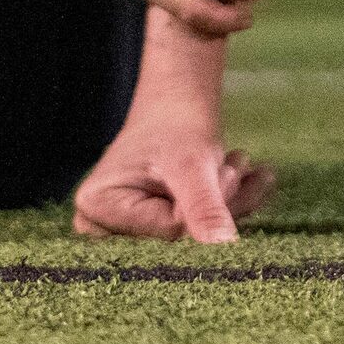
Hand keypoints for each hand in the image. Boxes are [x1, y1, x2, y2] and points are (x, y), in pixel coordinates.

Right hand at [75, 10, 275, 241]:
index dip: (207, 205)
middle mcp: (100, 225)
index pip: (167, 230)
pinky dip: (226, 205)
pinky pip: (195, 230)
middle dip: (221, 206)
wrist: (178, 99)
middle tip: (241, 162)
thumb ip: (203, 204)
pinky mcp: (147, 228)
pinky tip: (247, 179)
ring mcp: (123, 229)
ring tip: (241, 162)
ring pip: (194, 235)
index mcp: (96, 207)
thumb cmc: (176, 121)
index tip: (231, 169)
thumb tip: (223, 245)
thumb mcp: (191, 161)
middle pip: (179, 237)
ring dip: (231, 202)